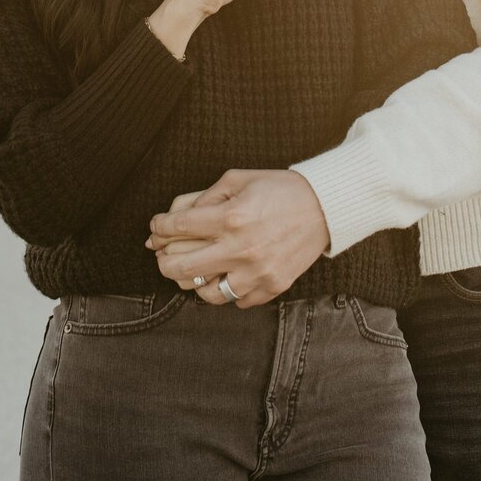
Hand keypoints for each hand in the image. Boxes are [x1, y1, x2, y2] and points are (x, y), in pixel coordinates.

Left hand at [146, 171, 330, 307]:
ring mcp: (256, 273)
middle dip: (163, 260)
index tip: (156, 227)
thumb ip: (205, 196)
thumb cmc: (279, 189)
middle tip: (163, 254)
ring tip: (196, 269)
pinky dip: (226, 290)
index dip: (159, 227)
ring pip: (205, 293)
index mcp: (231, 218)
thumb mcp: (238, 179)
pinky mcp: (271, 287)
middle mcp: (240, 249)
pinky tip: (226, 275)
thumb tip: (175, 214)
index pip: (177, 228)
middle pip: (181, 268)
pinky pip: (235, 301)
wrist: (324, 208)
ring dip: (194, 281)